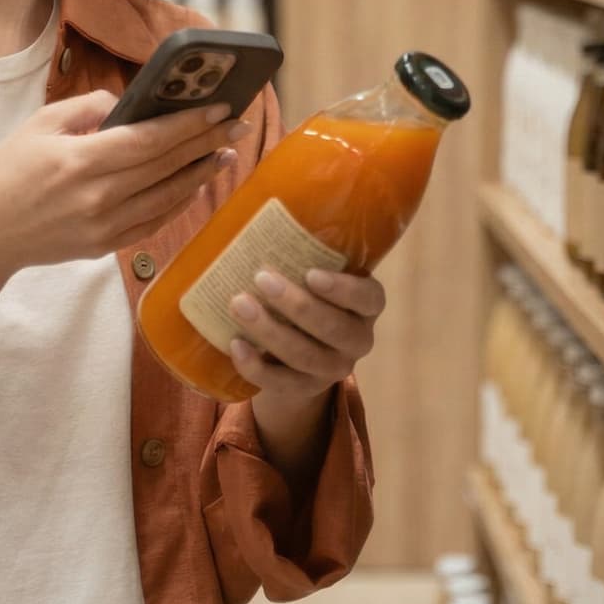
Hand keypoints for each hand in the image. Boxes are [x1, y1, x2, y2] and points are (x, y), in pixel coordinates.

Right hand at [0, 90, 247, 273]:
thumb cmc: (8, 173)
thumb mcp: (39, 124)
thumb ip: (87, 108)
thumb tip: (128, 105)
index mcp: (81, 161)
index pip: (150, 140)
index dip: (189, 124)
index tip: (220, 108)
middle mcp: (99, 197)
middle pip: (166, 166)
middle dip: (206, 142)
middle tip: (237, 124)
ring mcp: (105, 226)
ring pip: (168, 198)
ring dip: (201, 174)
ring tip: (224, 153)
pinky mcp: (106, 245)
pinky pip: (154, 223)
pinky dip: (179, 203)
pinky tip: (194, 186)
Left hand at [227, 268, 383, 402]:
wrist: (295, 352)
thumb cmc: (305, 295)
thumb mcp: (313, 275)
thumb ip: (302, 253)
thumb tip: (255, 215)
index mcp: (366, 305)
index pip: (368, 298)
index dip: (343, 289)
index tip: (310, 273)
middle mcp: (358, 339)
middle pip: (333, 328)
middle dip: (296, 304)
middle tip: (261, 278)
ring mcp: (334, 368)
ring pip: (306, 356)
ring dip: (270, 331)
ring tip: (239, 304)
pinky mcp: (306, 389)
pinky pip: (282, 383)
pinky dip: (256, 366)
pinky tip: (235, 345)